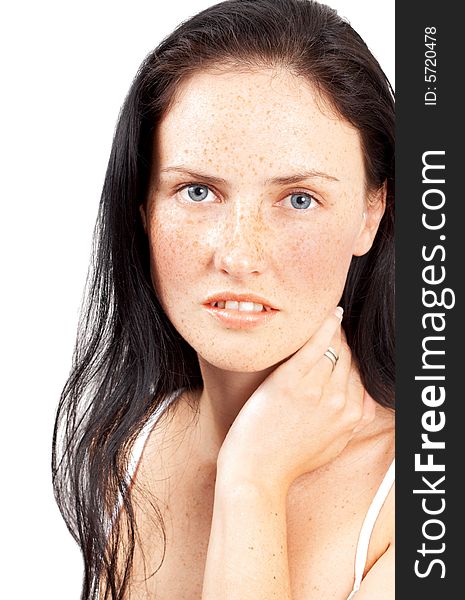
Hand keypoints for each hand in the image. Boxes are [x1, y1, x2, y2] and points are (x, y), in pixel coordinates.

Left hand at [216, 307, 375, 493]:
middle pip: (346, 358)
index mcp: (351, 417)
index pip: (357, 374)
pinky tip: (329, 312)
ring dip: (331, 330)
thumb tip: (357, 403)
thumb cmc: (286, 460)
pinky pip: (316, 344)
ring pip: (333, 348)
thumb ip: (350, 424)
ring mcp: (317, 390)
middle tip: (328, 327)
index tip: (337, 345)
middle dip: (339, 342)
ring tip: (322, 317)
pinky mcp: (292, 380)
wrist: (256, 472)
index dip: (346, 357)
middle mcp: (339, 402)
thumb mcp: (330, 447)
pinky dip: (325, 325)